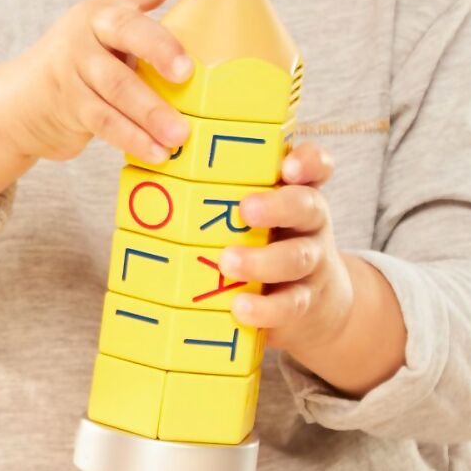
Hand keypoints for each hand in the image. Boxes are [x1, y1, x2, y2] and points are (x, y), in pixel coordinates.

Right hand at [0, 0, 226, 163]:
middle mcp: (91, 26)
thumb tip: (225, 63)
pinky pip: (103, 119)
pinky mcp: (68, 100)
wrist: (23, 101)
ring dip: (150, 111)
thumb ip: (153, 43)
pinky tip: (157, 153)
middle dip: (160, 47)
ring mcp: (75, 63)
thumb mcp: (114, 44)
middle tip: (187, 72)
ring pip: (116, 83)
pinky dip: (132, 138)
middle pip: (126, 28)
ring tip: (181, 135)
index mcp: (113, 6)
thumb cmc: (89, 71)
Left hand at [219, 143, 353, 355]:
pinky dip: (265, 308)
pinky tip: (240, 307)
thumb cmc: (267, 243)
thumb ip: (223, 195)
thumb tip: (154, 179)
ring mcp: (312, 263)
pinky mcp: (305, 303)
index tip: (287, 167)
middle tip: (246, 209)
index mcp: (296, 192)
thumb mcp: (257, 215)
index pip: (315, 167)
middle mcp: (310, 223)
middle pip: (307, 207)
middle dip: (277, 206)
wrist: (316, 303)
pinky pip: (291, 304)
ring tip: (228, 263)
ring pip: (298, 257)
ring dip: (262, 261)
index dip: (307, 162)